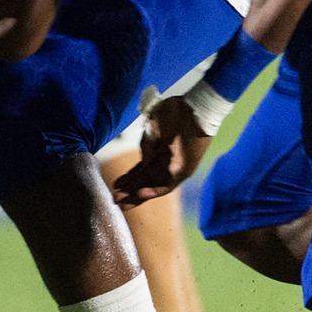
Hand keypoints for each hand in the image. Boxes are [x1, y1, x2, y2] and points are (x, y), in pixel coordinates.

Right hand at [112, 89, 213, 207]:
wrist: (196, 107)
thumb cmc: (175, 111)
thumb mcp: (153, 124)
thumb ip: (146, 143)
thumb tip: (144, 161)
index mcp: (158, 151)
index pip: (141, 169)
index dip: (128, 178)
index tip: (115, 185)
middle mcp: (166, 161)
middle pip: (145, 181)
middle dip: (129, 191)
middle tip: (114, 200)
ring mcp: (175, 166)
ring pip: (154, 186)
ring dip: (139, 196)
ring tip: (123, 203)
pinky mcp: (184, 170)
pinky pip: (168, 184)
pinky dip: (154, 190)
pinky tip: (141, 194)